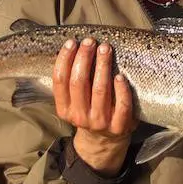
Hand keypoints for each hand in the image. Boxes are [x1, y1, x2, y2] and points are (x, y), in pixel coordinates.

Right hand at [53, 37, 136, 175]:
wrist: (104, 141)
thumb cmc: (89, 111)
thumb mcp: (74, 102)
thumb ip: (72, 82)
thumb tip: (75, 48)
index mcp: (65, 109)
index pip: (60, 81)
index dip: (65, 59)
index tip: (72, 42)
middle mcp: (80, 116)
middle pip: (79, 82)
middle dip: (84, 58)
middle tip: (90, 41)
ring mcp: (100, 122)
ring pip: (100, 90)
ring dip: (103, 66)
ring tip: (105, 49)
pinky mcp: (119, 126)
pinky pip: (122, 104)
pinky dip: (121, 89)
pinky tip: (120, 75)